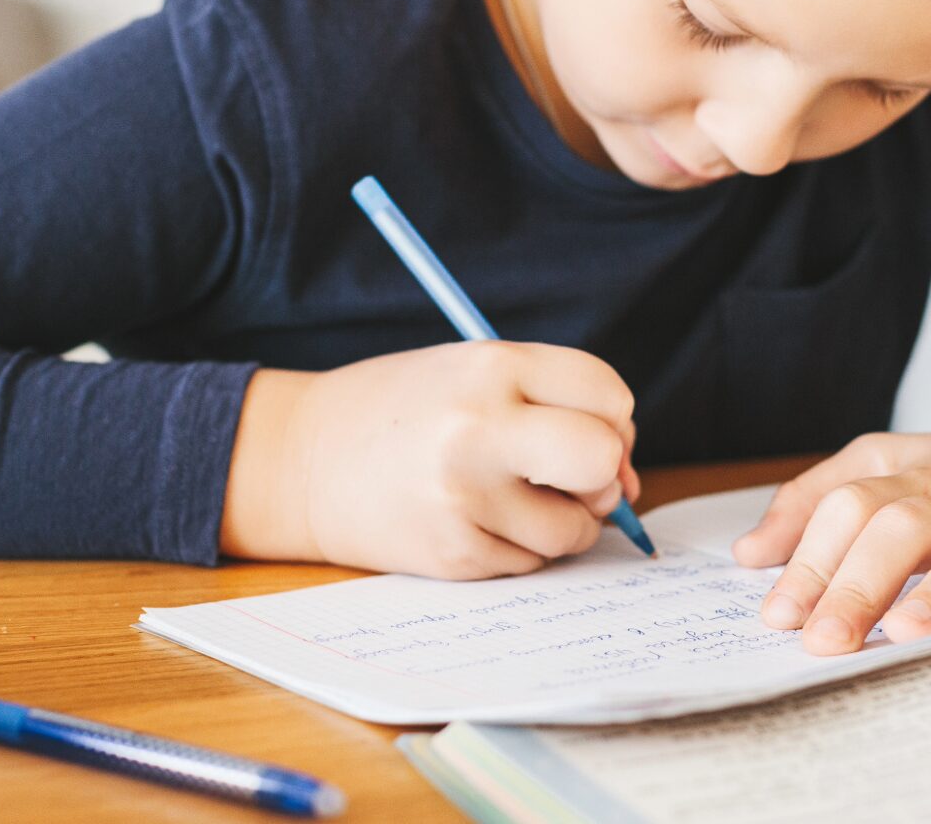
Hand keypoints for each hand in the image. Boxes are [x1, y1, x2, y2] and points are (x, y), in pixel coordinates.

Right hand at [222, 340, 639, 577]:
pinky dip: (522, 547)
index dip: (612, 418)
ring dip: (563, 519)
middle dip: (605, 473)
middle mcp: (480, 430)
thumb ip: (556, 408)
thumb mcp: (473, 374)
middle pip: (601, 459)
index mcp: (491, 368)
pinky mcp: (454, 554)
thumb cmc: (404, 412)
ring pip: (576, 527)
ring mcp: (466, 498)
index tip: (588, 427)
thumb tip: (630, 484)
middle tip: (575, 474)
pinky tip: (477, 520)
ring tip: (510, 496)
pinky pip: (533, 562)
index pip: (608, 395)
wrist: (300, 461)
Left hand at [730, 368, 930, 653]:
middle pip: (905, 529)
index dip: (811, 560)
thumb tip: (751, 553)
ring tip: (907, 630)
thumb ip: (821, 500)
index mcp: (921, 482)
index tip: (777, 614)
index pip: (851, 510)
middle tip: (824, 642)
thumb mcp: (901, 466)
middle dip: (858, 585)